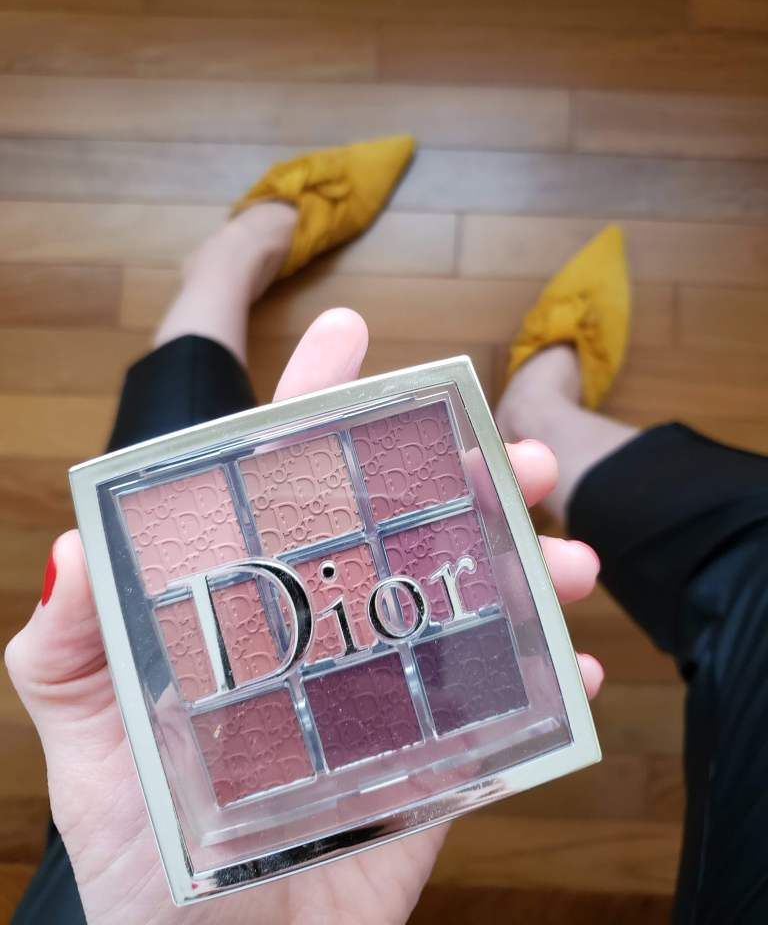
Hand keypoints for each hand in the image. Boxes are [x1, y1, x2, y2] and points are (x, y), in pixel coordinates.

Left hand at [6, 309, 602, 924]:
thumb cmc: (139, 858)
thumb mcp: (86, 743)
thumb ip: (66, 648)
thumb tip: (71, 546)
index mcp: (249, 609)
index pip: (281, 486)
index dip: (312, 407)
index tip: (350, 333)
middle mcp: (324, 633)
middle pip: (401, 530)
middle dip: (463, 479)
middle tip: (520, 456)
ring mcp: (383, 696)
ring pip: (467, 604)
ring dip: (530, 571)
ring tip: (574, 561)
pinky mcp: (429, 765)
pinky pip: (498, 712)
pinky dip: (544, 686)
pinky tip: (575, 668)